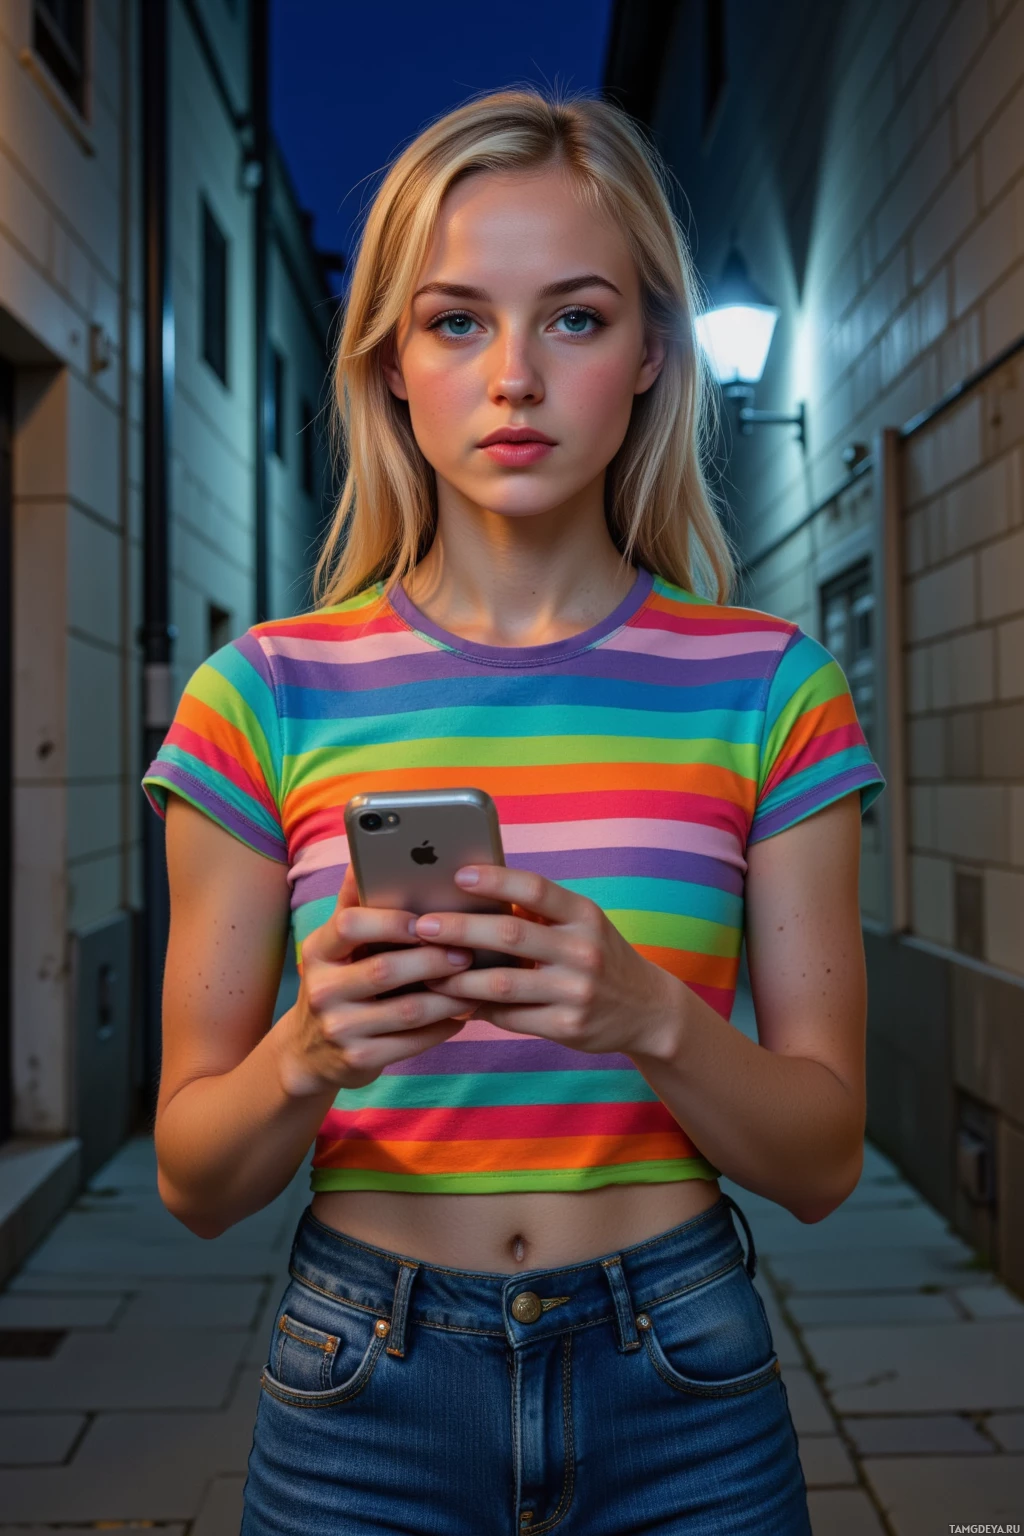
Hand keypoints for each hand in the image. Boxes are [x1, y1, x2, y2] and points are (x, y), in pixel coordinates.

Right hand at [275, 865, 475, 1096]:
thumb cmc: (338, 983)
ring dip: (448, 994)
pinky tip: (463, 1013)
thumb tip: (366, 853)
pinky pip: (413, 1043)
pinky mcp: (359, 1060)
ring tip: (476, 981)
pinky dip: (444, 1027)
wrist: (310, 1052)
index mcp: (318, 951)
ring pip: (407, 1010)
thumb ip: (356, 904)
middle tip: (468, 951)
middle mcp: (322, 990)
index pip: (349, 924)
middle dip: (433, 958)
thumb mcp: (336, 946)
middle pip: (386, 969)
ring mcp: (339, 1029)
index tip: (425, 918)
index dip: (391, 920)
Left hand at [416, 864, 685, 1060]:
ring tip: (428, 972)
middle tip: (422, 926)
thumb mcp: (581, 925)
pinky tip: (455, 1002)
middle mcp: (583, 951)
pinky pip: (510, 1017)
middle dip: (460, 929)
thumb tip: (473, 895)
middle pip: (510, 935)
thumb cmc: (597, 956)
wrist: (647, 1010)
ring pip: (503, 984)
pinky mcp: (567, 1027)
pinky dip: (478, 1009)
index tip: (458, 875)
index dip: (496, 880)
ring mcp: (576, 991)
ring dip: (459, 978)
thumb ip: (538, 912)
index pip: (536, 889)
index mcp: (584, 915)